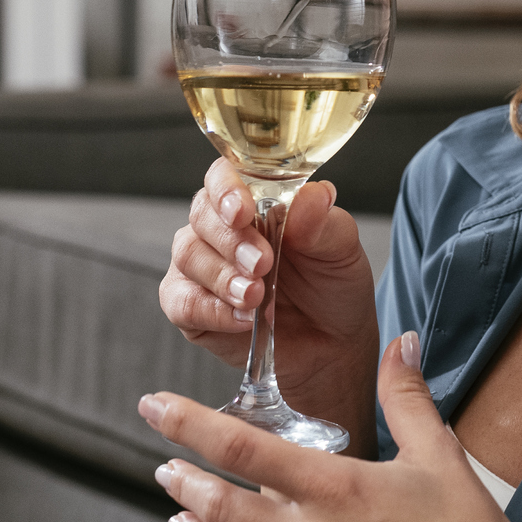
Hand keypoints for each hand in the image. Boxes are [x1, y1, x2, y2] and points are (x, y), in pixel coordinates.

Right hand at [160, 160, 380, 452]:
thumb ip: (323, 222)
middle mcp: (222, 227)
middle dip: (231, 240)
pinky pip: (181, 301)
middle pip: (202, 215)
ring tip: (256, 296)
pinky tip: (242, 318)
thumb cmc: (333, 285)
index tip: (243, 210)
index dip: (226, 189)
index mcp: (256, 199)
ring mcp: (202, 265)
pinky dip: (210, 309)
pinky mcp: (191, 306)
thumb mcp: (341, 250)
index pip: (224, 176)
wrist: (331, 345)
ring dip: (223, 276)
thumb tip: (314, 195)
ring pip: (188, 255)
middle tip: (262, 263)